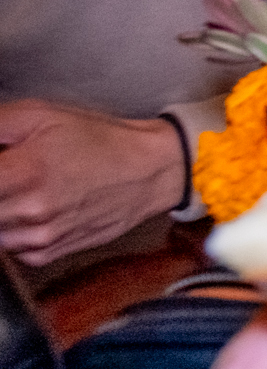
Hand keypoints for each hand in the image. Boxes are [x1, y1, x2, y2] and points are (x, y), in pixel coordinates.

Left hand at [0, 99, 186, 264]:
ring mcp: (38, 237)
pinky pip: (8, 248)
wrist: (150, 171)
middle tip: (10, 176)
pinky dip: (10, 230)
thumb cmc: (99, 141)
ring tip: (18, 189)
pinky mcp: (47, 254)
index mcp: (24, 172)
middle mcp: (29, 211)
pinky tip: (28, 209)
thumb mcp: (41, 114)